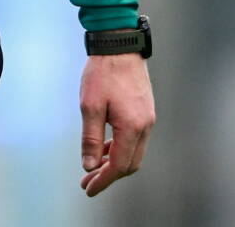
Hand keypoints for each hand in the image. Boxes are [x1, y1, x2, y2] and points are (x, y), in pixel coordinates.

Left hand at [78, 53, 154, 196]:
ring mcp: (147, 118)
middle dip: (108, 175)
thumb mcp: (90, 106)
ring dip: (114, 162)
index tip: (88, 189)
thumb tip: (90, 165)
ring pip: (133, 152)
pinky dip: (119, 148)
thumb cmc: (103, 73)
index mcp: (132, 127)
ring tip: (92, 168)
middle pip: (130, 163)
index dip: (104, 180)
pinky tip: (104, 148)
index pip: (119, 165)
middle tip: (87, 182)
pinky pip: (134, 139)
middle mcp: (145, 126)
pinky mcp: (144, 111)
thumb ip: (91, 138)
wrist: (119, 45)